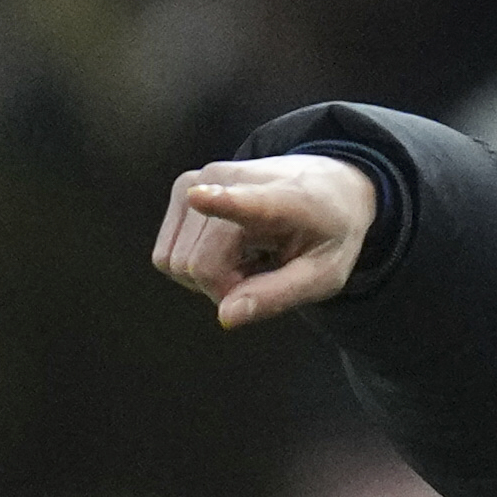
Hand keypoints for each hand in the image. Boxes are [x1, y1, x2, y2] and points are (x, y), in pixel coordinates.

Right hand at [152, 154, 378, 326]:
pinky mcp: (182, 189)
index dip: (219, 203)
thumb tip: (225, 316)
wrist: (327, 185)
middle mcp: (230, 180)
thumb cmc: (328, 232)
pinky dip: (197, 263)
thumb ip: (277, 296)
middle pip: (197, 265)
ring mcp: (199, 181)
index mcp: (281, 199)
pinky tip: (230, 248)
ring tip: (249, 255)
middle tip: (262, 270)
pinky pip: (167, 254)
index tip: (197, 197)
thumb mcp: (324, 275)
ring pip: (175, 262)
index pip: (244, 201)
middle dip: (223, 286)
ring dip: (209, 276)